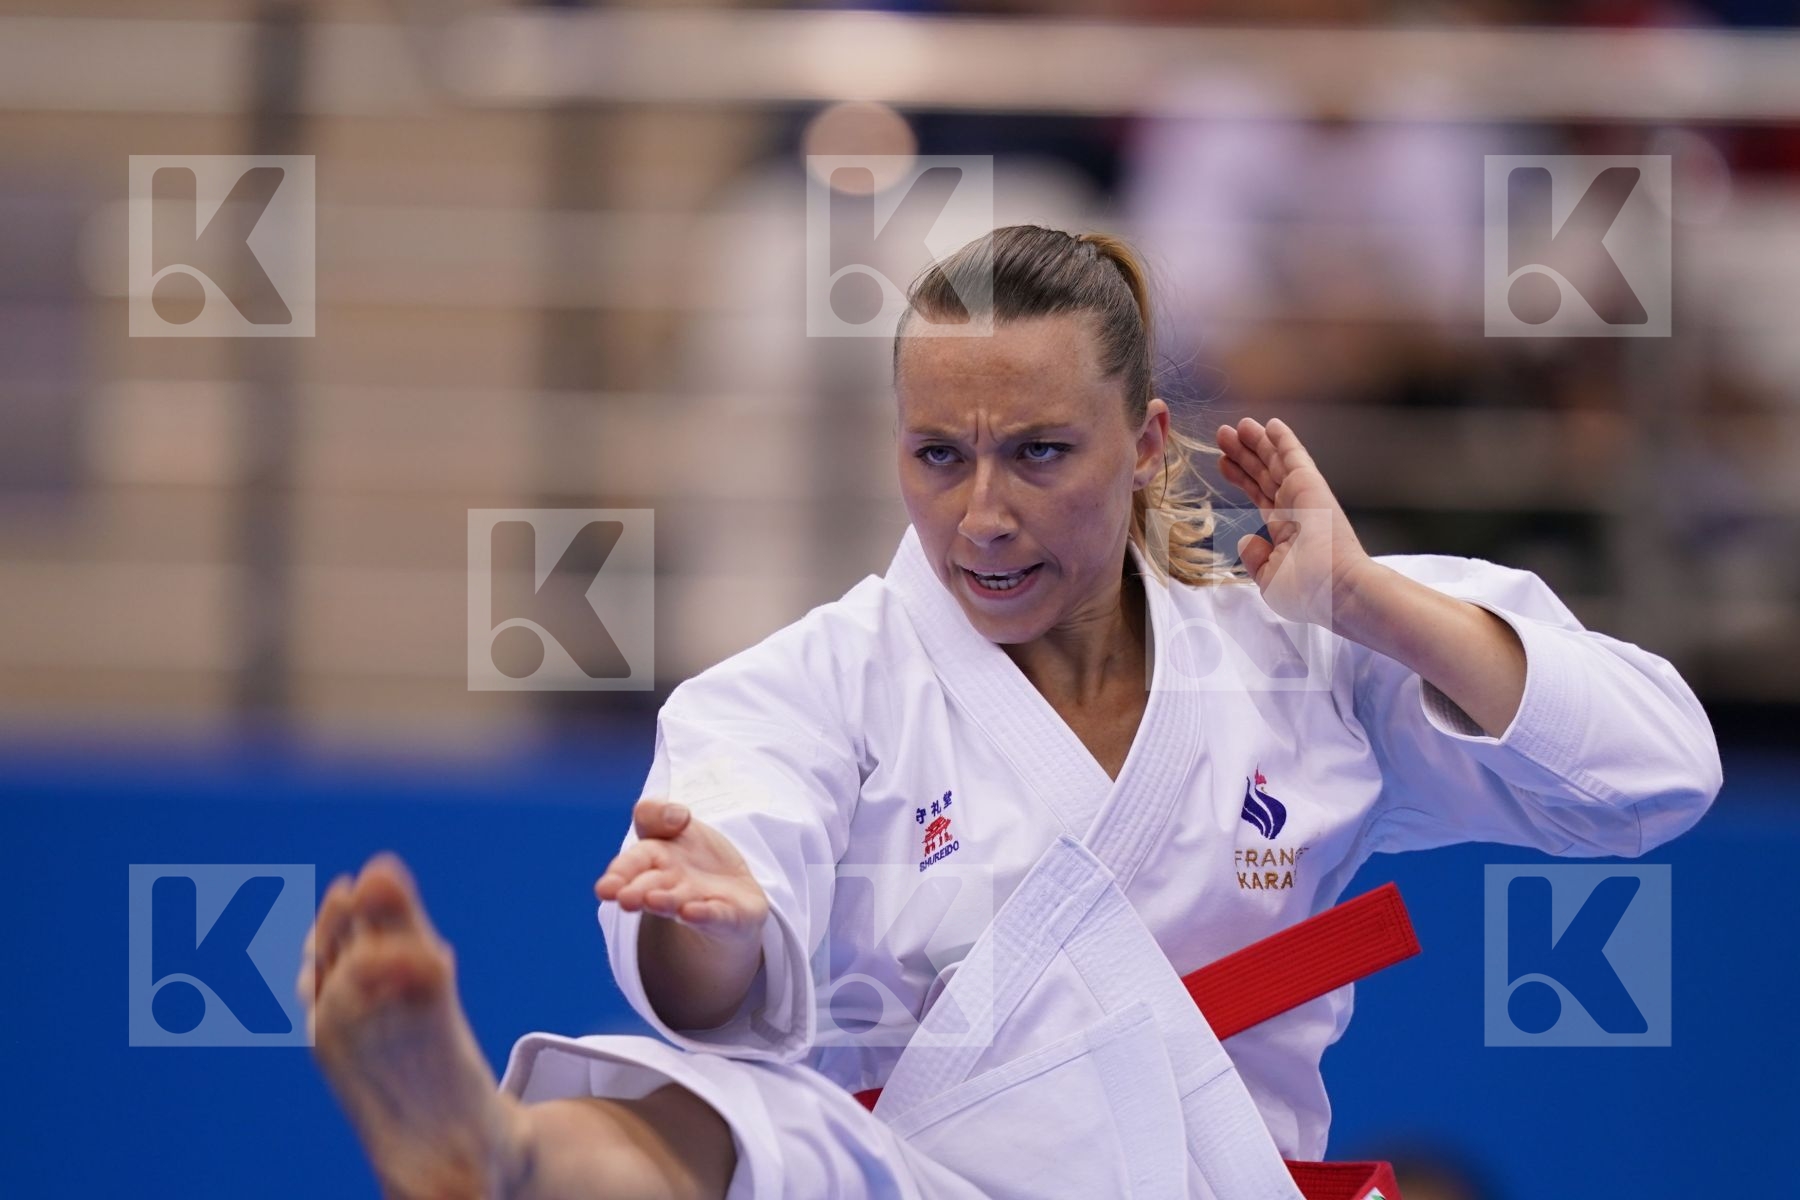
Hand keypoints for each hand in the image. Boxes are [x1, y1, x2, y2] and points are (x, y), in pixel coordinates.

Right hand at [595, 798, 770, 949]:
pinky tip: (692, 912)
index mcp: (653, 860)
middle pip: (650, 886)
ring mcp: (698, 901)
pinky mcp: (728, 915)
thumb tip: (678, 815)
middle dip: (637, 891)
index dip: (619, 873)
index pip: (631, 864)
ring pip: (678, 901)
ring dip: (665, 901)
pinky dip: (705, 914)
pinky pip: (716, 914)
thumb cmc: (694, 857)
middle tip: (624, 898)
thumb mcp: (675, 824)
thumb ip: (658, 814)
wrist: (732, 893)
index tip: (605, 888)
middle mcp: (670, 885)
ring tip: (652, 901)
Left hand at [1215, 416, 1376, 631]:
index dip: (1241, 479)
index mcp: (1286, 532)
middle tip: (1224, 436)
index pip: (1260, 497)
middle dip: (1244, 455)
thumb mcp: (1270, 580)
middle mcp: (1295, 510)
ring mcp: (1304, 496)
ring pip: (1275, 462)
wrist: (1335, 589)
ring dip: (1256, 442)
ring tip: (1235, 427)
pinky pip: (1294, 456)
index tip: (1223, 463)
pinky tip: (1270, 424)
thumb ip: (1256, 558)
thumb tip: (1249, 539)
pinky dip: (1283, 440)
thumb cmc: (1308, 593)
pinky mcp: (1311, 485)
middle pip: (1264, 474)